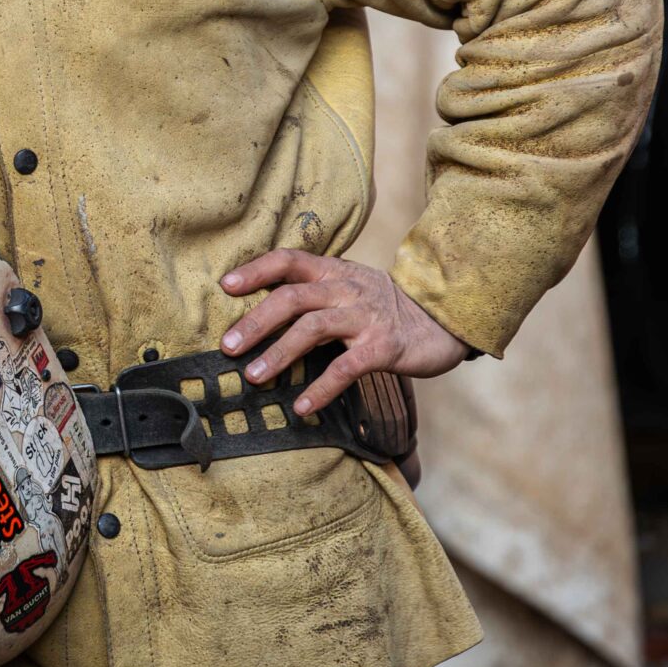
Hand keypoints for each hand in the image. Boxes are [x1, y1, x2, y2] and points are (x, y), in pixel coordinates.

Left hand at [218, 249, 470, 414]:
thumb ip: (314, 294)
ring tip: (254, 377)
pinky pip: (346, 367)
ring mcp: (366, 317)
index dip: (255, 270)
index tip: (225, 286)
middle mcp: (346, 289)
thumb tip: (263, 313)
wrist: (443, 320)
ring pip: (313, 329)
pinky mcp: (384, 347)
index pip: (288, 260)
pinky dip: (321, 388)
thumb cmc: (385, 308)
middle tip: (227, 347)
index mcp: (334, 271)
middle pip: (292, 297)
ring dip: (279, 354)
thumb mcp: (349, 288)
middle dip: (256, 322)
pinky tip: (302, 407)